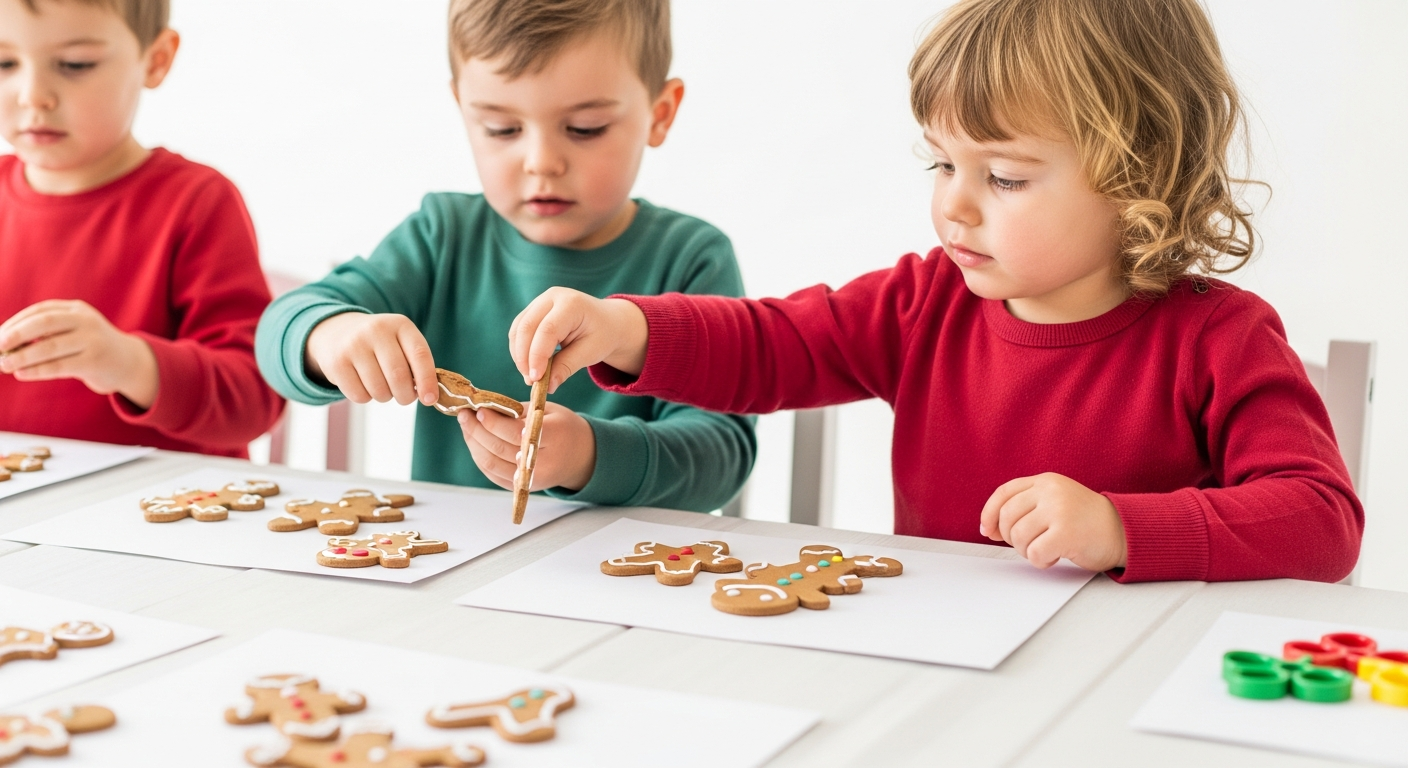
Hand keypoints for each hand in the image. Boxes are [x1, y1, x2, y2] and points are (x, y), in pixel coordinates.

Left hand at [0, 300, 159, 408]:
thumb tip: (6, 345)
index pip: (40, 311)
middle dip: (16, 335)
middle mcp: (86, 321)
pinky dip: (37, 370)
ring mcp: (92, 341)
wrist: (129, 363)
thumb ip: (48, 333)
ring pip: (49, 347)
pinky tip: (22, 373)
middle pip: (43, 323)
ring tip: (4, 364)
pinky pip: (59, 366)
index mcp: (77, 310)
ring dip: (22, 357)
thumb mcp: (74, 332)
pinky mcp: (94, 362)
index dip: (15, 323)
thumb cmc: (92, 348)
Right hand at [305, 312, 436, 404]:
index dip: (427, 380)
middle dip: (406, 395)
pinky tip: (363, 383)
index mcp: (400, 324)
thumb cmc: (379, 344)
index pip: (420, 354)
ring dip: (385, 397)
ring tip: (381, 385)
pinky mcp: (337, 363)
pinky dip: (366, 397)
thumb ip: (416, 363)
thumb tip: (428, 396)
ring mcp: (354, 345)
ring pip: (379, 390)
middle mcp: (377, 330)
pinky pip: (359, 396)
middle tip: (404, 397)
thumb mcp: (400, 341)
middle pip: (398, 376)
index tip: (430, 399)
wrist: (337, 331)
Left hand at [457, 402, 595, 491]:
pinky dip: (478, 456)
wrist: (580, 457)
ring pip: (492, 463)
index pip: (517, 433)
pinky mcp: (521, 487)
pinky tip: (473, 440)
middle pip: (500, 449)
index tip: (480, 409)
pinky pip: (492, 473)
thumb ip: (520, 411)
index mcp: (554, 438)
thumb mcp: (549, 411)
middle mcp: (543, 464)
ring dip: (473, 443)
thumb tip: (486, 408)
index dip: (494, 423)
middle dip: (477, 430)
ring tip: (466, 425)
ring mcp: (531, 480)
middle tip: (464, 414)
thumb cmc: (562, 428)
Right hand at [509, 287, 647, 391]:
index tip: (535, 379)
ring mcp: (540, 301)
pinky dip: (520, 349)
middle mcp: (552, 297)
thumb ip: (567, 367)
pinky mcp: (533, 310)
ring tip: (530, 376)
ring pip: (518, 329)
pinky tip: (529, 365)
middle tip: (530, 381)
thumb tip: (546, 387)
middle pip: (526, 327)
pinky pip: (519, 330)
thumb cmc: (603, 335)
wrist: (608, 321)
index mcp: (572, 304)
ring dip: (519, 355)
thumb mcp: (591, 352)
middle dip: (524, 357)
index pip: (547, 330)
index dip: (537, 356)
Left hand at [979, 472, 1127, 571]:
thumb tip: (991, 528)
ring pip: (1018, 536)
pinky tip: (1054, 557)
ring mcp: (1059, 510)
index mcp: (1046, 481)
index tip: (988, 530)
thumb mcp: (1056, 502)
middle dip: (1012, 537)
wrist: (1124, 532)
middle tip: (1029, 544)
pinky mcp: (1066, 533)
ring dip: (1027, 551)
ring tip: (1045, 549)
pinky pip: (1034, 553)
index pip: (1004, 493)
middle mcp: (1051, 492)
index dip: (990, 513)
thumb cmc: (1088, 522)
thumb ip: (1027, 507)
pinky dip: (1040, 561)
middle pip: (1007, 517)